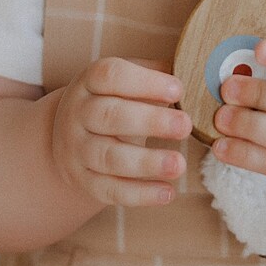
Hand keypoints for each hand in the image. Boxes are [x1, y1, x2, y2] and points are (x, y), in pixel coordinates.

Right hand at [50, 57, 192, 206]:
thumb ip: (157, 75)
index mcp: (90, 81)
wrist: (70, 136)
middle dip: (150, 122)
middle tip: (186, 125)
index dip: (145, 82)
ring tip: (179, 165)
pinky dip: (140, 194)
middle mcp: (78, 113)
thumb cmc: (114, 101)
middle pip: (110, 116)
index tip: (178, 89)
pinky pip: (110, 190)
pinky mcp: (83, 180)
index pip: (112, 76)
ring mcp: (77, 149)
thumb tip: (195, 70)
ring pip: (109, 157)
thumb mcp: (127, 81)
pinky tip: (167, 192)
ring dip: (146, 163)